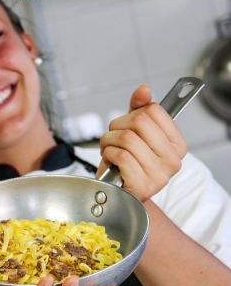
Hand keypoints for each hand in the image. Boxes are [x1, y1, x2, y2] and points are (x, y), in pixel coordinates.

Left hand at [97, 85, 186, 201]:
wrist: (121, 195)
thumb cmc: (128, 163)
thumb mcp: (134, 133)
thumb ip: (139, 110)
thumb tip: (144, 90)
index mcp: (177, 145)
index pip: (154, 110)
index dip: (133, 113)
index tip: (127, 126)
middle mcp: (173, 160)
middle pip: (139, 122)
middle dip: (117, 126)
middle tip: (113, 138)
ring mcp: (159, 175)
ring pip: (127, 138)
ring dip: (109, 141)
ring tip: (109, 150)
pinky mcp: (142, 185)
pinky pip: (121, 156)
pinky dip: (108, 155)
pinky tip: (110, 162)